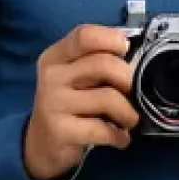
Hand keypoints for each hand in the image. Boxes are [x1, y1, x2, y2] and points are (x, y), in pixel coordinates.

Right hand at [23, 24, 139, 179]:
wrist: (41, 144)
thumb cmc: (70, 103)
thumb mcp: (76, 75)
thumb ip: (98, 59)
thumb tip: (136, 56)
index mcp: (56, 56)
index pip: (85, 35)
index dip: (112, 39)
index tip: (125, 50)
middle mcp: (52, 75)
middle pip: (103, 64)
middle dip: (128, 79)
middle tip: (132, 93)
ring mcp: (53, 103)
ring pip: (108, 97)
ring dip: (128, 112)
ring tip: (129, 120)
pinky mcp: (59, 130)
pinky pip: (102, 129)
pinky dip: (119, 135)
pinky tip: (120, 138)